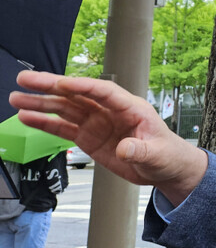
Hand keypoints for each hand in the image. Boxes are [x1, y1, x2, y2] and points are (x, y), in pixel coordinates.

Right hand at [8, 71, 206, 204]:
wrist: (165, 168)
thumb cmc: (167, 155)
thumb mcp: (157, 154)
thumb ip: (140, 151)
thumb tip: (125, 149)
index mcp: (131, 107)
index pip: (103, 91)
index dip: (82, 87)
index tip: (61, 84)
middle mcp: (110, 111)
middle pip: (77, 94)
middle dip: (51, 86)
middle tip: (25, 78)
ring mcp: (97, 122)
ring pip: (65, 109)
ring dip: (41, 103)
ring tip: (16, 97)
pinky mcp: (89, 137)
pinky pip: (64, 128)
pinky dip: (45, 123)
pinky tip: (27, 117)